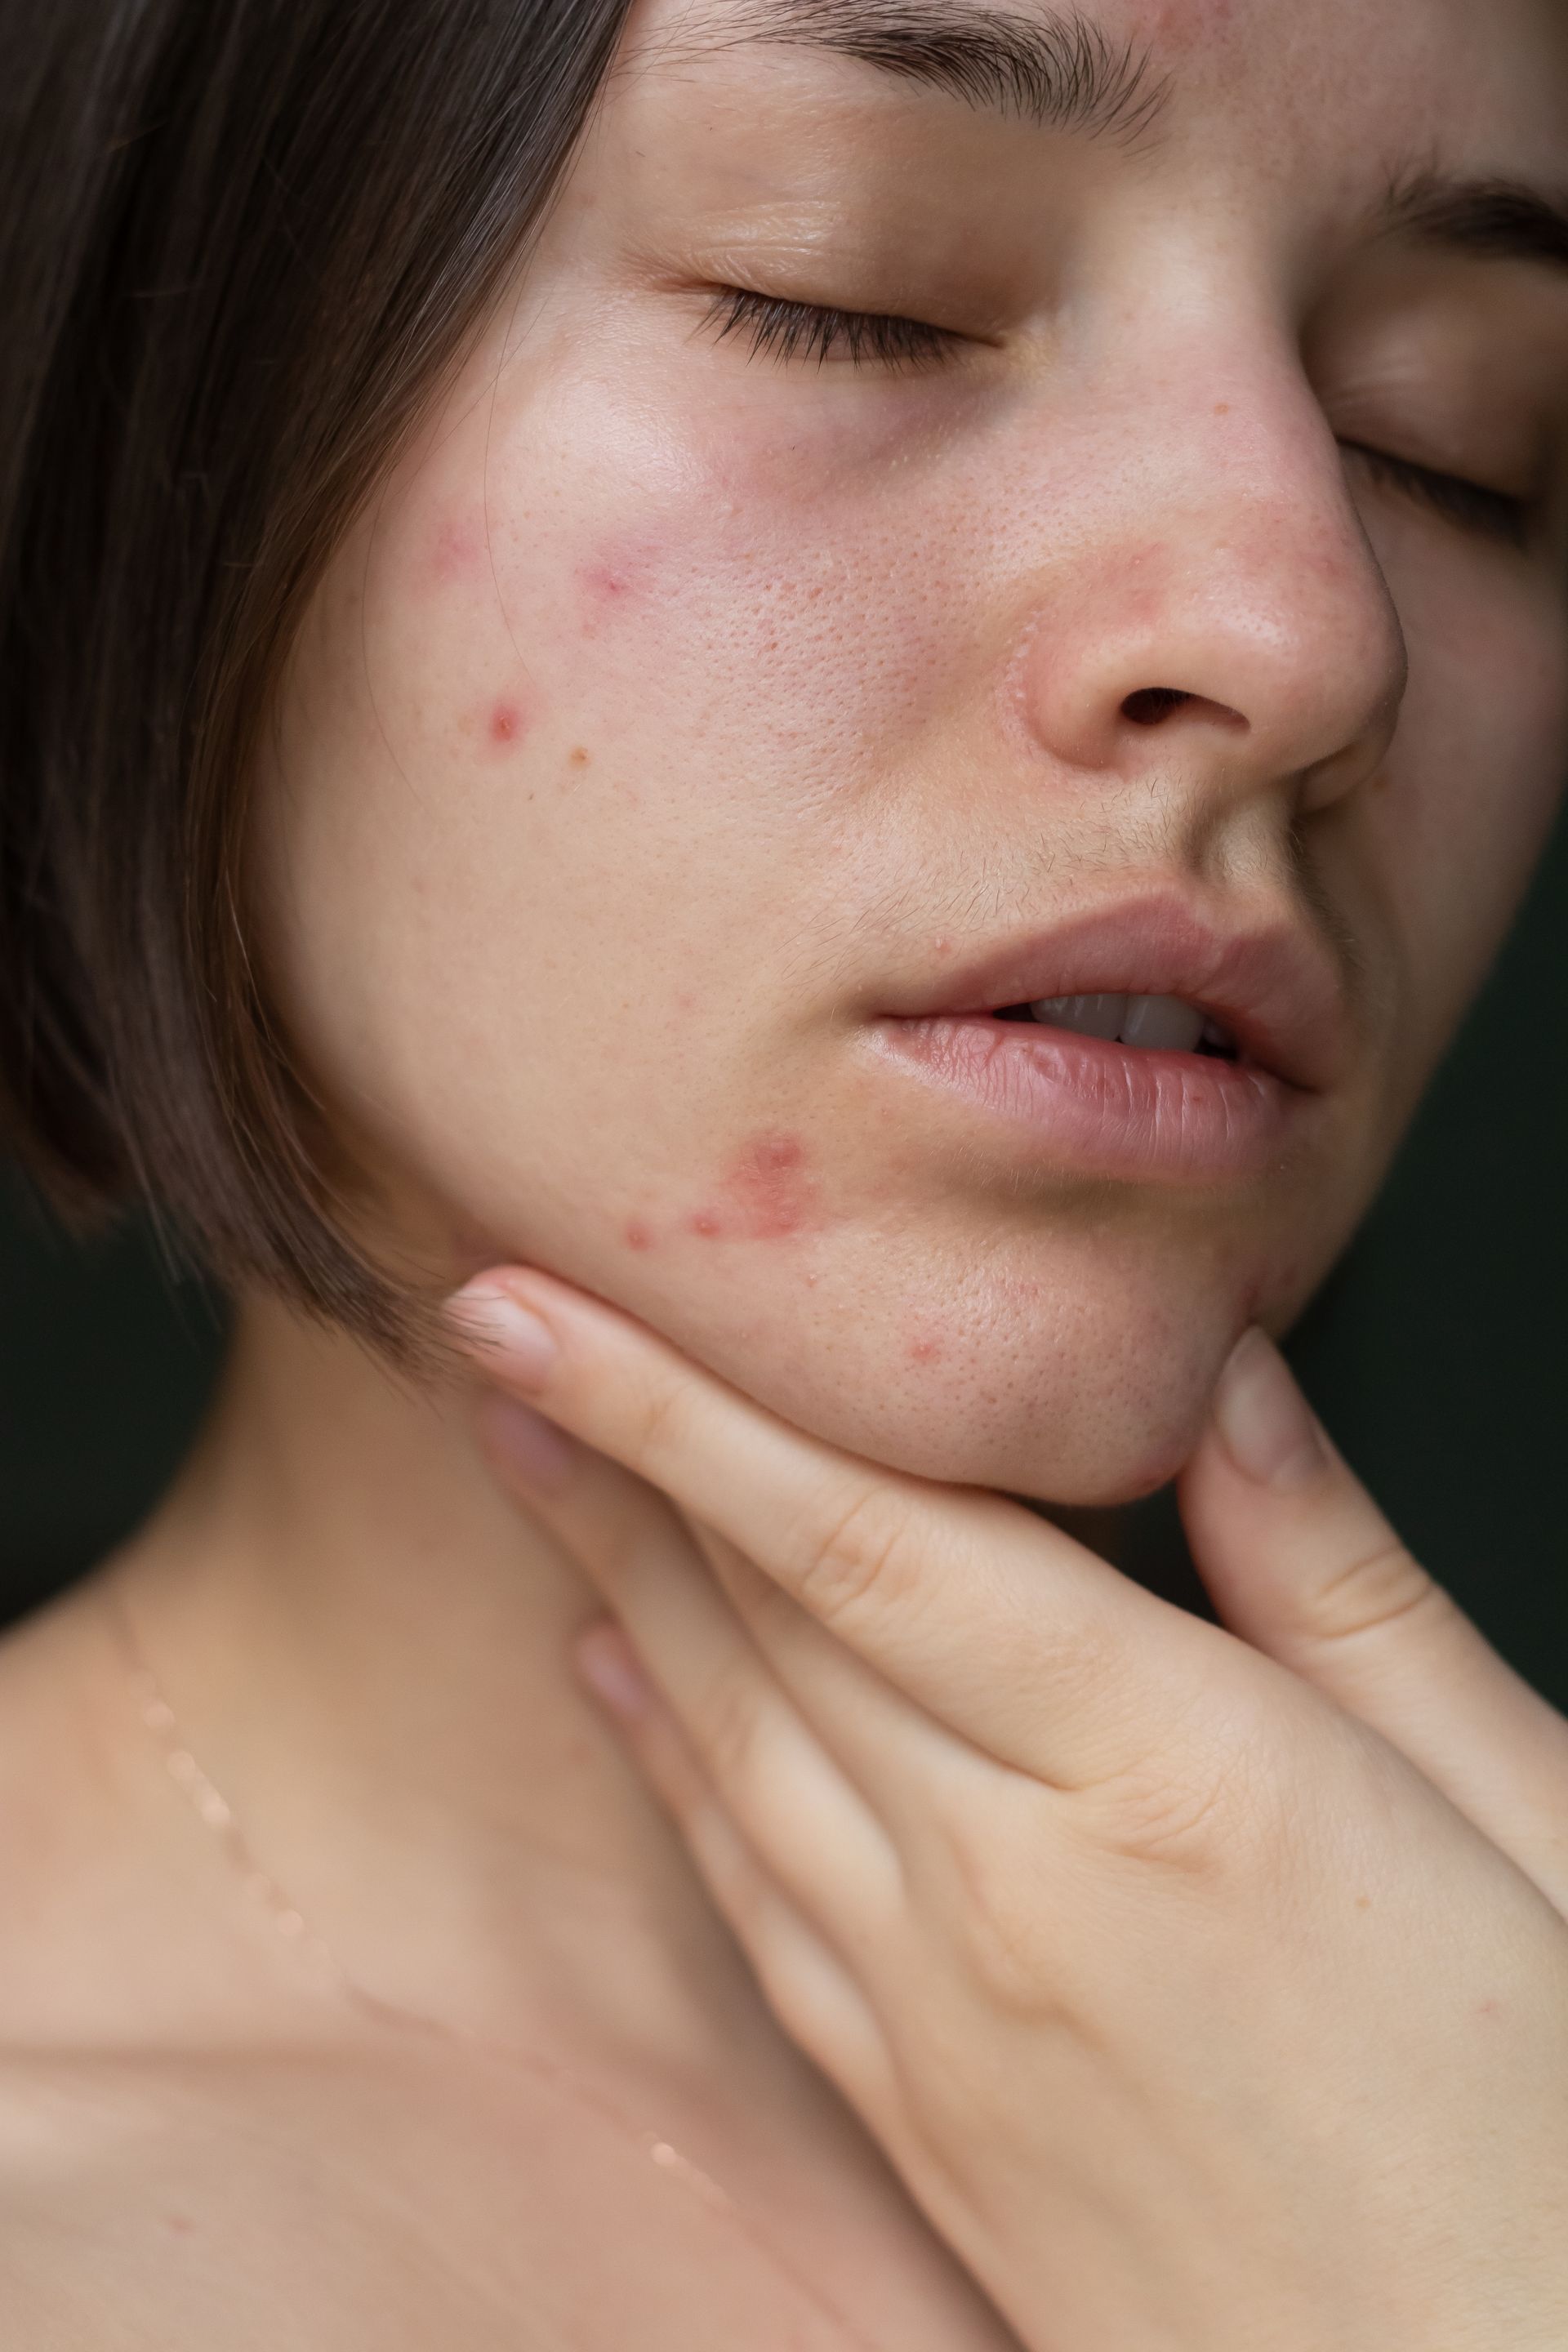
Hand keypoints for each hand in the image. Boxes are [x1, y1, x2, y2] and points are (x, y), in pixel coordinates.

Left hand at [450, 1273, 1567, 2351]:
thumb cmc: (1554, 2143)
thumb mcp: (1528, 1815)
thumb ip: (1343, 1586)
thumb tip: (1225, 1379)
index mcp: (1180, 1776)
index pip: (863, 1537)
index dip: (678, 1407)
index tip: (539, 1304)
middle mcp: (1019, 1884)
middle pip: (764, 1620)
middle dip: (609, 1455)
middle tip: (488, 1329)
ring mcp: (949, 2018)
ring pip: (734, 1745)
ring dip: (613, 1578)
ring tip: (521, 1455)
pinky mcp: (930, 2123)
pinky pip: (757, 1903)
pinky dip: (673, 1767)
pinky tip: (618, 1676)